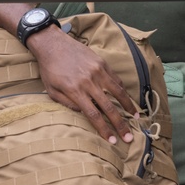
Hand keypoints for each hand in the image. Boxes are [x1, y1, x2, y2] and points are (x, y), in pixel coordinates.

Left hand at [26, 26, 137, 143]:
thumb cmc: (49, 69)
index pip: (94, 115)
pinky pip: (115, 78)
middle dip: (120, 124)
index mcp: (75, 91)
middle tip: (128, 137)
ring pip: (118, 92)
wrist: (52, 44)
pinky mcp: (101, 62)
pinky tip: (126, 98)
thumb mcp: (51, 91)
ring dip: (128, 106)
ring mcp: (97, 71)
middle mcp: (88, 82)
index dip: (105, 129)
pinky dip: (122, 89)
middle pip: (109, 107)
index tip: (113, 140)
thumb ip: (67, 104)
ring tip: (136, 117)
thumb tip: (83, 113)